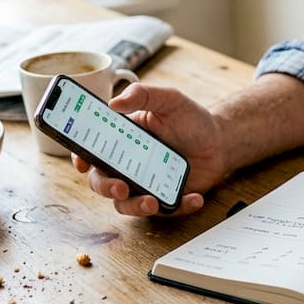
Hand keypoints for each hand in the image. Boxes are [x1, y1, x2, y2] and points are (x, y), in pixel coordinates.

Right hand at [73, 82, 228, 217]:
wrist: (221, 140)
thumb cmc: (191, 119)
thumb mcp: (169, 100)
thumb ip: (144, 94)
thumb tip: (114, 103)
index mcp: (123, 140)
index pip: (92, 151)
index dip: (81, 158)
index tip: (82, 164)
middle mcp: (129, 165)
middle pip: (103, 182)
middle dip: (107, 188)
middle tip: (121, 188)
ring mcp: (146, 183)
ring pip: (127, 204)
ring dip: (136, 207)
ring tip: (152, 202)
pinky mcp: (166, 198)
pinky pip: (165, 210)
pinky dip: (179, 207)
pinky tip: (194, 198)